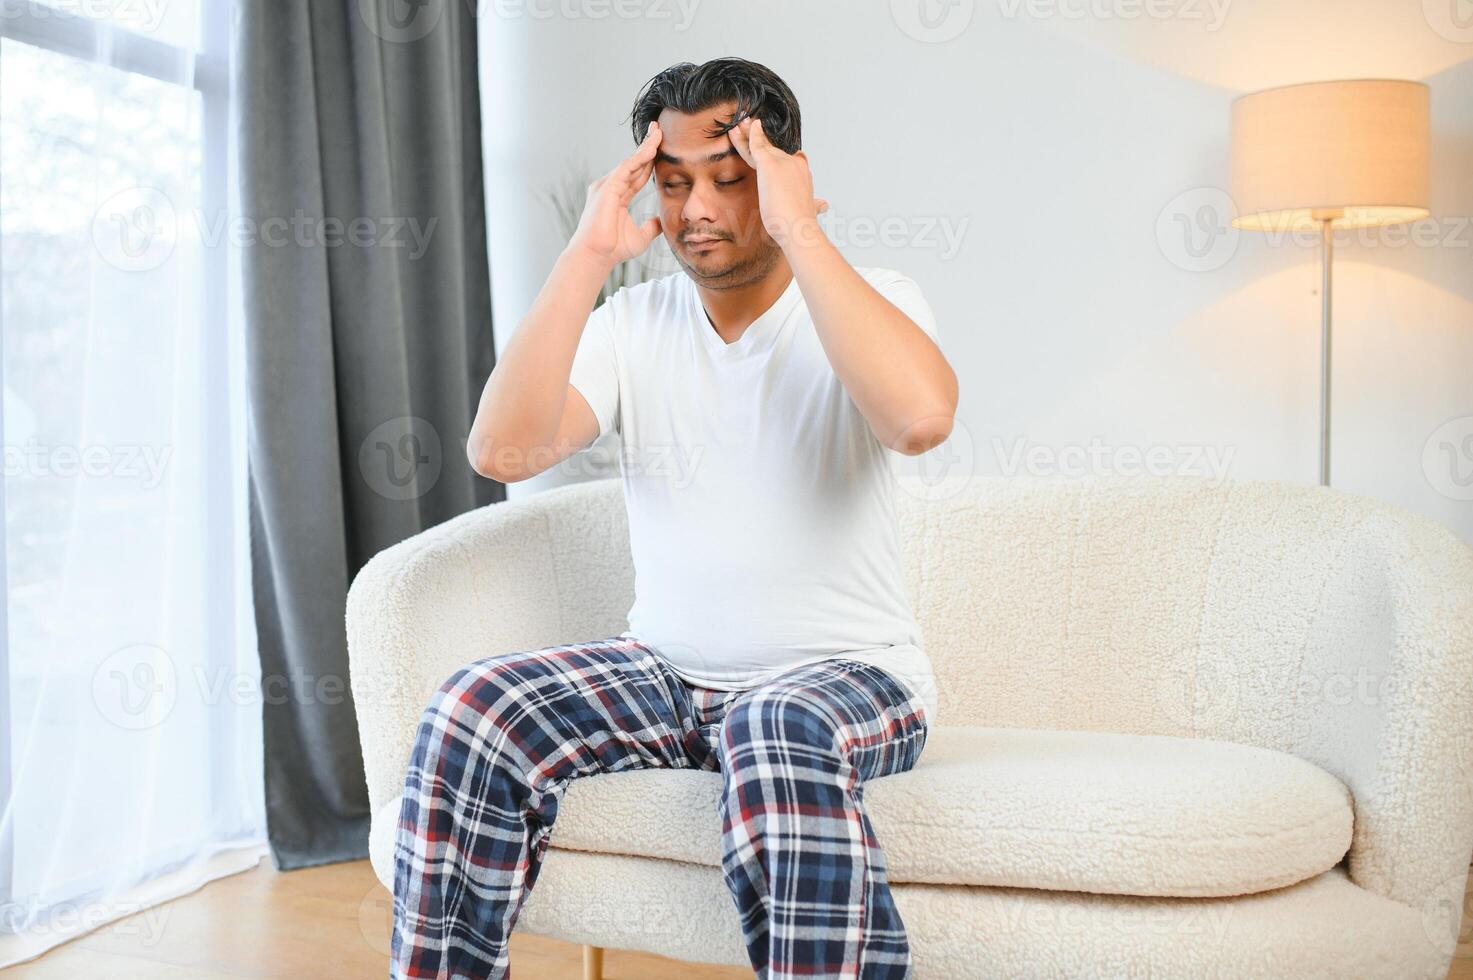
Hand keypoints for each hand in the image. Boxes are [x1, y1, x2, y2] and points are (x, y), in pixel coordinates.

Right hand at [567, 121, 663, 266]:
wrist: (597, 255)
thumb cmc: (614, 249)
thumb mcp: (641, 236)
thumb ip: (651, 226)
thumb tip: (660, 221)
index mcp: (618, 197)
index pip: (638, 174)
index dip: (650, 161)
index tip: (662, 148)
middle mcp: (611, 187)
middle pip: (634, 162)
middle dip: (647, 146)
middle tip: (659, 129)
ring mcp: (608, 186)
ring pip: (631, 161)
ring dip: (646, 146)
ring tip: (659, 132)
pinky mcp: (607, 187)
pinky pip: (626, 168)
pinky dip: (640, 157)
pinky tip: (652, 148)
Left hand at [727, 115, 828, 248]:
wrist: (799, 229)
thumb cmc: (801, 225)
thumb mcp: (810, 211)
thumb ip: (816, 204)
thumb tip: (824, 205)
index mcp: (801, 173)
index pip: (784, 159)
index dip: (773, 151)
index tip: (767, 145)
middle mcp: (795, 163)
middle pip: (772, 149)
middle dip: (759, 139)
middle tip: (747, 126)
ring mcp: (783, 162)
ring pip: (762, 145)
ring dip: (750, 133)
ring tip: (740, 123)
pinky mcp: (769, 165)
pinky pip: (757, 145)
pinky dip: (752, 134)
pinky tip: (749, 125)